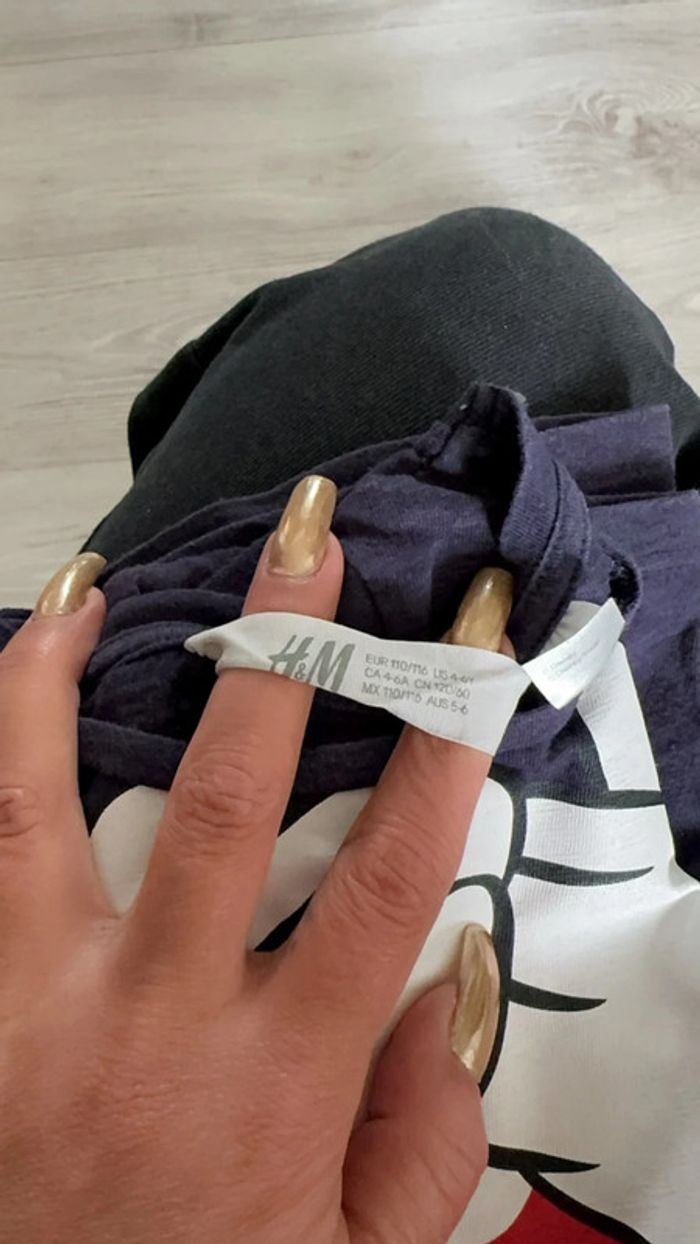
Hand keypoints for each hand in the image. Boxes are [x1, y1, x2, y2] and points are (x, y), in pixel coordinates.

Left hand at [0, 476, 505, 1243]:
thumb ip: (427, 1131)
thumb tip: (448, 971)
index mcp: (279, 1075)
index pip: (388, 875)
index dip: (440, 748)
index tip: (468, 648)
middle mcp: (156, 1019)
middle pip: (225, 799)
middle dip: (277, 656)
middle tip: (305, 543)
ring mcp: (39, 1008)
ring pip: (36, 807)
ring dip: (55, 685)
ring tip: (84, 588)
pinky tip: (1, 702)